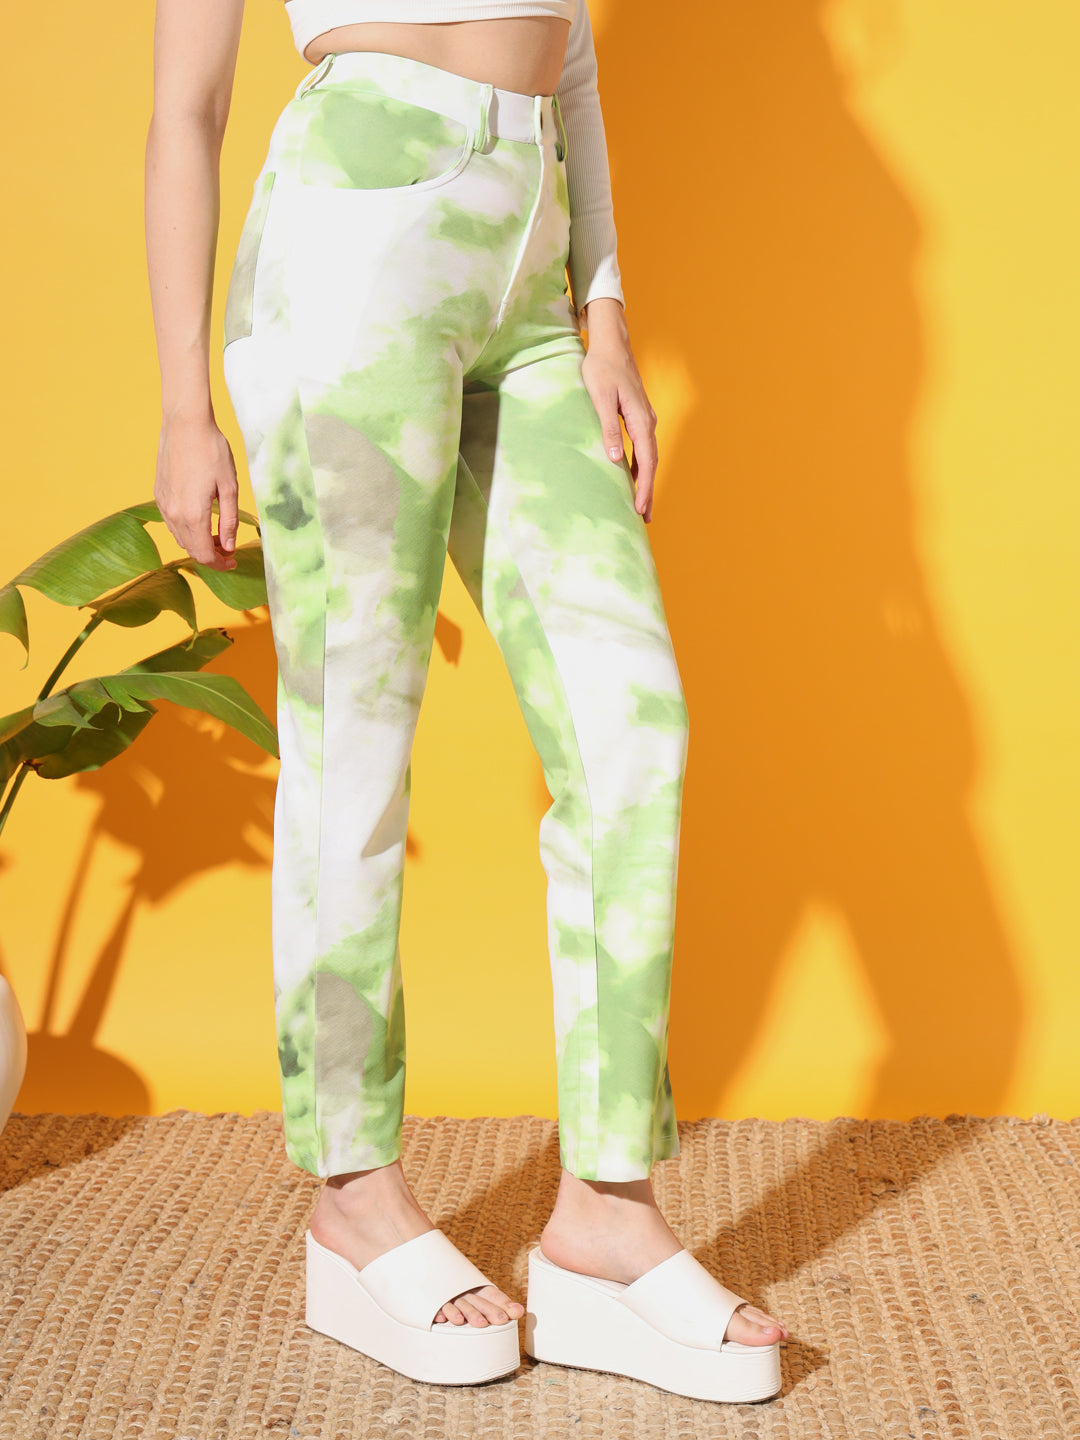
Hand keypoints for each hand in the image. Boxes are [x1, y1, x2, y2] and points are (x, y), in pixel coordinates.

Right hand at [155, 407, 239, 568]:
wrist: (185, 424)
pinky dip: (186, 530)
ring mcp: (164, 504)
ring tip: (217, 535)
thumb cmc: (211, 451)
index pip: (204, 555)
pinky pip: (171, 523)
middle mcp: (174, 514)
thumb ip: (229, 521)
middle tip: (229, 548)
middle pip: (191, 549)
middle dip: (211, 555)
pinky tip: (200, 519)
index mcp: (193, 515)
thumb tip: (229, 546)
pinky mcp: (159, 494)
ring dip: (198, 543)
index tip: (233, 561)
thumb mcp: (230, 487)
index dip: (220, 564)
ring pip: (180, 538)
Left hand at [580, 297, 657, 523]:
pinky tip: (634, 479)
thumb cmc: (601, 368)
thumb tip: (615, 459)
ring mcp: (645, 419)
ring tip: (641, 506)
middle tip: (644, 518)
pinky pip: (643, 448)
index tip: (639, 508)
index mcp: (640, 418)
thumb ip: (608, 428)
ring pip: (649, 457)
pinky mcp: (638, 418)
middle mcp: (647, 421)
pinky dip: (641, 467)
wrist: (610, 344)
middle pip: (651, 463)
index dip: (644, 486)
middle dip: (648, 491)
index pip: (646, 460)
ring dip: (645, 481)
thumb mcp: (599, 397)